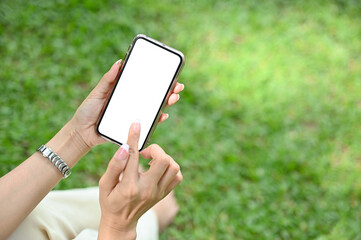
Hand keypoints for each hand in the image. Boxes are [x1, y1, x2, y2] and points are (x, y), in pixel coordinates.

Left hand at [71, 60, 184, 147]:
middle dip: (168, 91)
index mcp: (124, 93)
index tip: (170, 75)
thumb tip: (119, 62)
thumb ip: (108, 80)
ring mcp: (132, 116)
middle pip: (153, 97)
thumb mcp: (97, 93)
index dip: (157, 80)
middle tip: (178, 87)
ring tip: (173, 98)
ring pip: (153, 110)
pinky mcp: (131, 129)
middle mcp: (131, 104)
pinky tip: (164, 115)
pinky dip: (157, 120)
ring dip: (166, 104)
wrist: (81, 133)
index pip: (144, 85)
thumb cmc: (87, 111)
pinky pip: (147, 125)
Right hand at [98, 121, 182, 238]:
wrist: (121, 222)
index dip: (134, 137)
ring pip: (174, 167)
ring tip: (151, 160)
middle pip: (164, 160)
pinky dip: (170, 168)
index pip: (134, 156)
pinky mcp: (164, 194)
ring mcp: (159, 193)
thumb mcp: (105, 184)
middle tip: (144, 153)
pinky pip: (177, 176)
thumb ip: (115, 165)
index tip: (136, 124)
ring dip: (163, 158)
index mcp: (129, 186)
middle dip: (155, 149)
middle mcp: (148, 189)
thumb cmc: (110, 200)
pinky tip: (158, 168)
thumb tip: (124, 147)